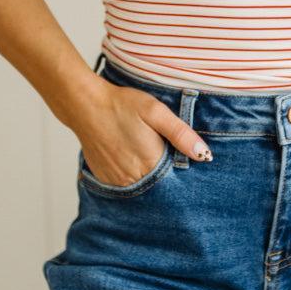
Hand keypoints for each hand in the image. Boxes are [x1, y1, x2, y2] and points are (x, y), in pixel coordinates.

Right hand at [75, 79, 211, 186]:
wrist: (86, 105)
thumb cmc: (123, 105)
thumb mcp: (156, 112)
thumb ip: (181, 134)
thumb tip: (204, 154)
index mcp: (151, 162)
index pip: (175, 177)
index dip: (179, 166)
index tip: (177, 154)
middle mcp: (134, 178)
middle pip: (159, 182)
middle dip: (163, 170)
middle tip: (155, 146)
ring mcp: (117, 181)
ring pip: (141, 184)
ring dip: (146, 173)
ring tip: (140, 149)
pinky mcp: (104, 179)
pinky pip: (124, 184)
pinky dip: (130, 174)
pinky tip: (127, 155)